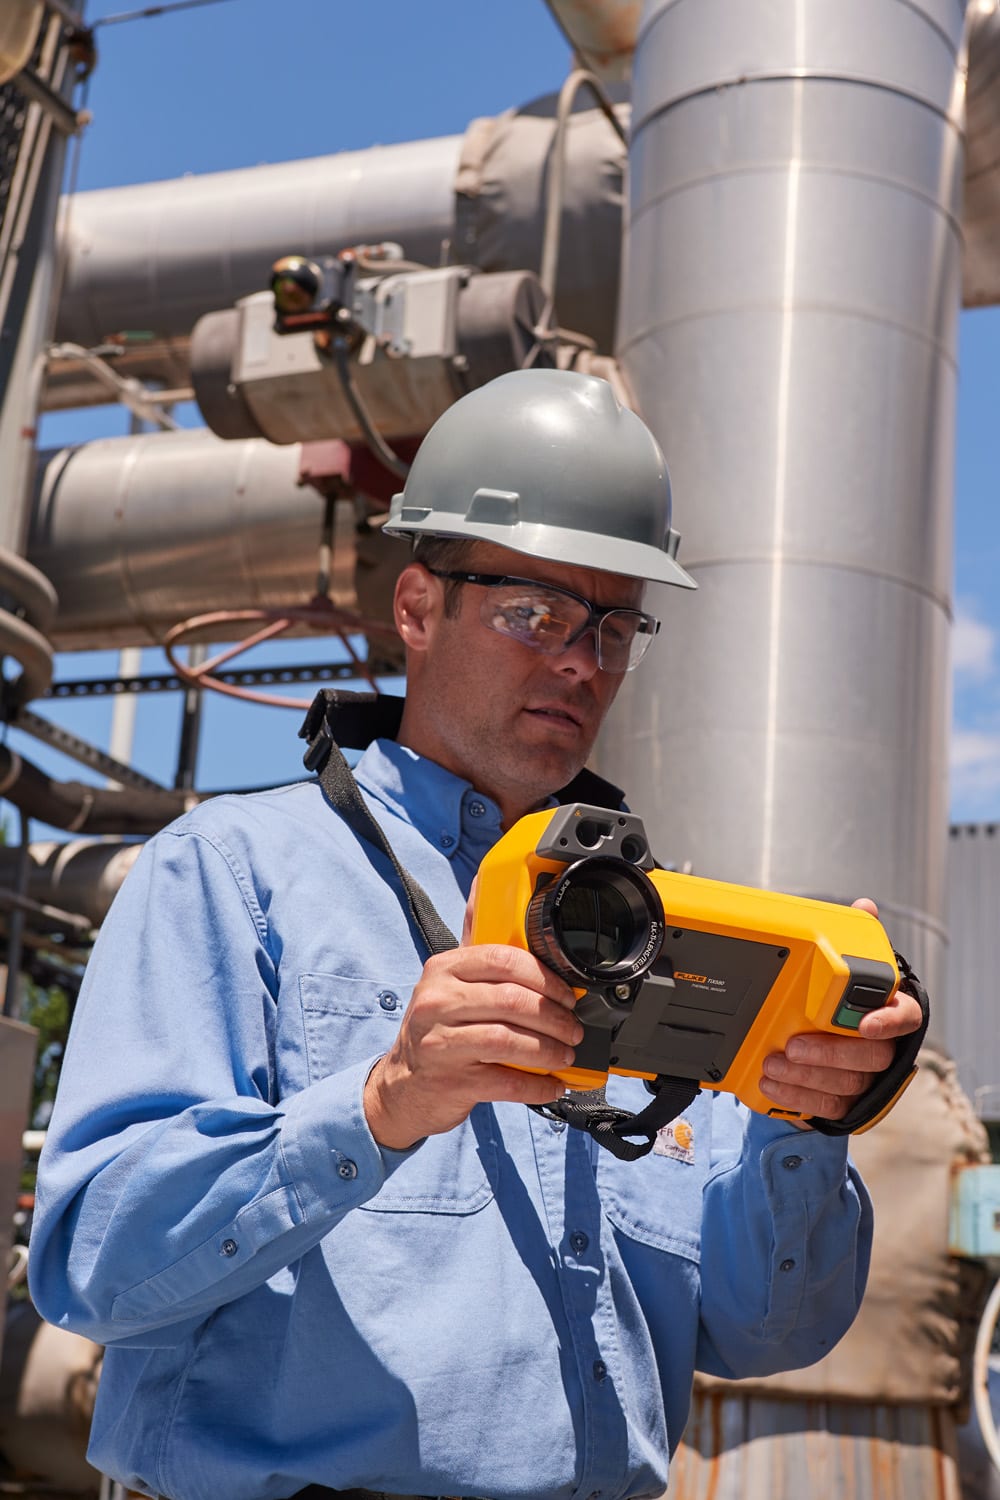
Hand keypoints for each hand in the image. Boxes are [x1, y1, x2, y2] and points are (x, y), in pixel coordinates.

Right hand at [363, 941, 582, 1150]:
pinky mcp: (451, 1082)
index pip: (503, 960)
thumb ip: (476, 952)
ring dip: (550, 1050)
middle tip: (573, 1029)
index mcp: (442, 970)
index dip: (545, 977)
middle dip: (555, 1017)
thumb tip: (486, 899)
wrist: (401, 1086)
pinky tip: (553, 1085)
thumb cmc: (435, 1030)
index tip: (566, 995)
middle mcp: (436, 1003)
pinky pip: (507, 1082)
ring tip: (566, 1055)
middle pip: (512, 1001)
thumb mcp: (447, 985)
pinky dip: (538, 1085)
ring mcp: (440, 1044)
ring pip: (510, 1040)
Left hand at [759, 897, 923, 1125]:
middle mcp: (882, 1048)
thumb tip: (865, 908)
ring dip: (807, 1076)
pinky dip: (797, 1097)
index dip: (890, 1021)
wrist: (816, 1044)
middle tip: (794, 1044)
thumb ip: (853, 941)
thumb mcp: (839, 969)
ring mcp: (866, 1079)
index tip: (865, 1023)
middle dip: (831, 1052)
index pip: (906, 1017)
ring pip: (847, 1083)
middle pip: (873, 1056)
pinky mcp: (845, 1103)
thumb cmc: (834, 1003)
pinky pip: (828, 1106)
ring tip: (772, 1063)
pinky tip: (771, 1084)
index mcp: (887, 1013)